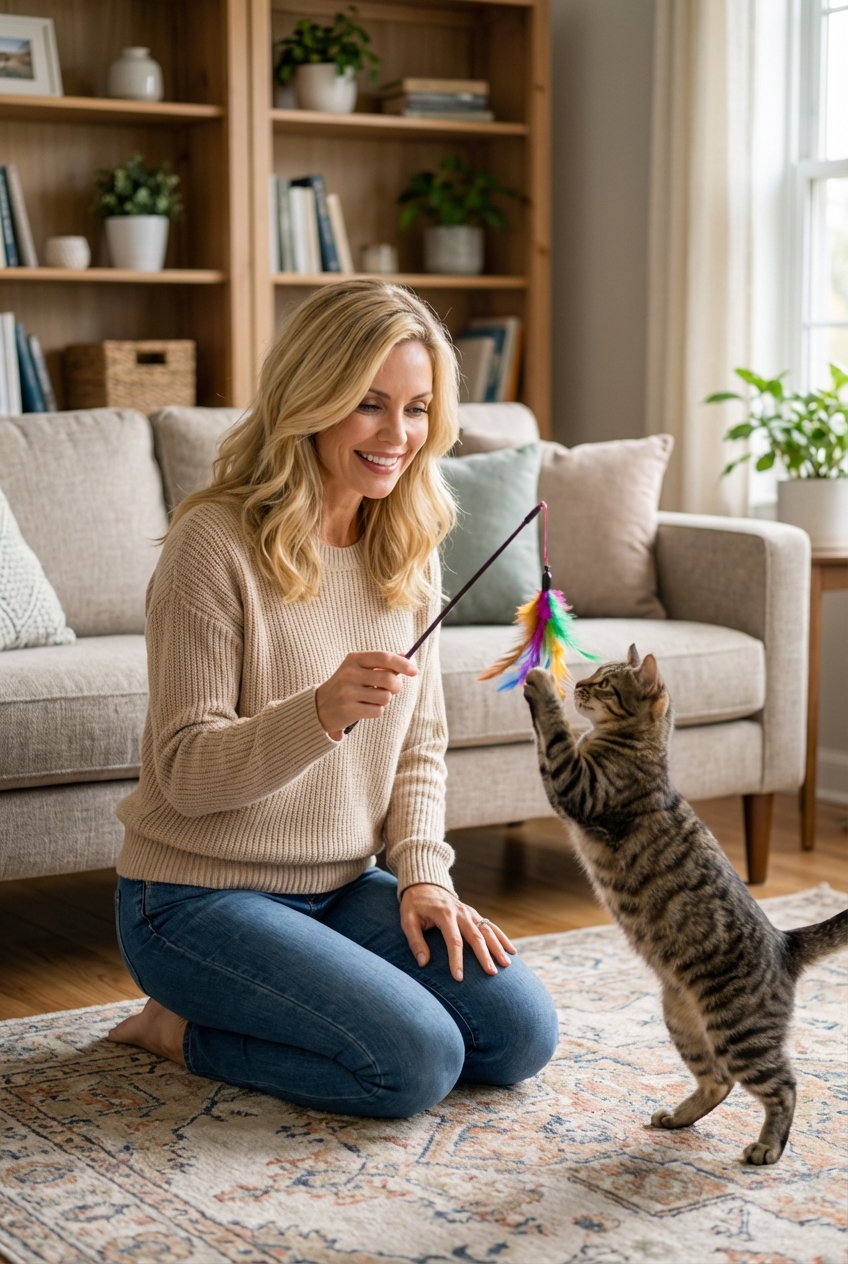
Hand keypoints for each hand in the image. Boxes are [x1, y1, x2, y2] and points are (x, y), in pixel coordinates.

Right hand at [315, 651, 417, 739]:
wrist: (320, 706)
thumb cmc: (347, 685)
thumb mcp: (360, 669)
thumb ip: (383, 663)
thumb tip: (407, 657)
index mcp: (354, 659)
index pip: (384, 657)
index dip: (402, 664)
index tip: (414, 671)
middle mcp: (350, 673)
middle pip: (388, 679)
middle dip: (396, 687)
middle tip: (391, 689)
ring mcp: (348, 692)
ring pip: (385, 697)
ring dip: (384, 700)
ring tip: (371, 699)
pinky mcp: (348, 709)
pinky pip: (377, 711)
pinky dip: (376, 711)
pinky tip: (364, 708)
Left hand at [400, 883, 515, 980]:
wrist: (424, 884)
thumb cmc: (414, 905)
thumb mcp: (408, 920)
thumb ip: (415, 941)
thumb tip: (423, 963)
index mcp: (444, 915)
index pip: (453, 940)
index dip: (456, 960)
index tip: (459, 978)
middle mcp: (460, 912)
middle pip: (476, 936)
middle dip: (484, 955)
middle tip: (491, 973)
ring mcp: (469, 912)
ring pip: (487, 930)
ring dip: (498, 947)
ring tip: (506, 964)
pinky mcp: (474, 914)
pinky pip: (490, 925)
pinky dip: (502, 937)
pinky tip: (511, 950)